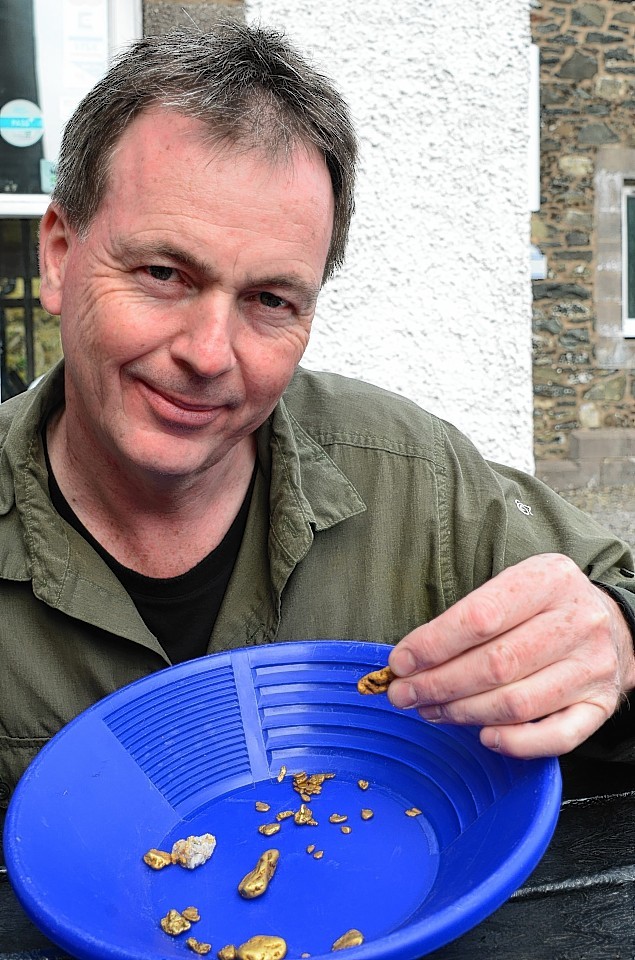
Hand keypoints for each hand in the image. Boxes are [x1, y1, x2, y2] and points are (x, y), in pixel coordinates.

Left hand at [387, 554, 634, 757]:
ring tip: (431, 711)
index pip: (481, 617)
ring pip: (517, 704)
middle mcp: (577, 621)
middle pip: (495, 664)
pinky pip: (556, 737)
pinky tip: (484, 737)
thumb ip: (470, 616)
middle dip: (438, 684)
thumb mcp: (515, 586)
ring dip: (463, 713)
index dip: (433, 645)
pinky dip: (516, 744)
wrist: (613, 624)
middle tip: (404, 694)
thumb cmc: (546, 606)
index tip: (401, 662)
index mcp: (549, 580)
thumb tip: (410, 659)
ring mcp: (592, 667)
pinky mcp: (600, 706)